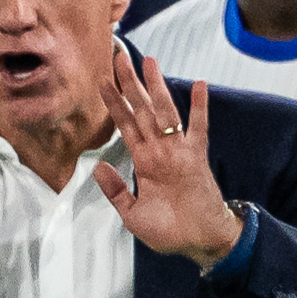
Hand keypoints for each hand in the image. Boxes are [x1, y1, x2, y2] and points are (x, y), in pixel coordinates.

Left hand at [91, 55, 243, 264]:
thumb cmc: (168, 230)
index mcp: (143, 161)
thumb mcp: (132, 213)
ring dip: (157, 86)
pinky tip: (199, 85)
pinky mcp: (197, 158)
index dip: (113, 102)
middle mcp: (159, 150)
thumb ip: (115, 190)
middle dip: (130, 82)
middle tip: (119, 55)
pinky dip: (199, 108)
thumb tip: (97, 168)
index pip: (124, 124)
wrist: (198, 242)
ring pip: (165, 112)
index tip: (101, 79)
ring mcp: (178, 151)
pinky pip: (198, 129)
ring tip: (149, 61)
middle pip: (141, 109)